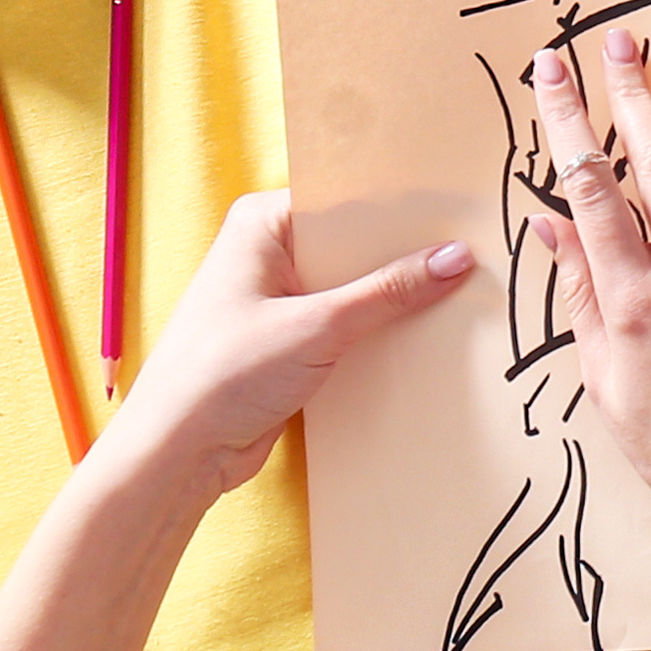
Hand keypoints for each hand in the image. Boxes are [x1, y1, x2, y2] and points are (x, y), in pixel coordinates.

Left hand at [95, 189, 473, 501]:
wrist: (176, 451)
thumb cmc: (222, 374)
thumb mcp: (318, 326)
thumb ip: (390, 291)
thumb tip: (456, 258)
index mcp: (262, 225)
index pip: (346, 199)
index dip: (402, 207)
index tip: (460, 209)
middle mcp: (269, 254)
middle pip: (356, 243)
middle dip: (406, 254)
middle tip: (473, 251)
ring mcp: (280, 299)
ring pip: (356, 287)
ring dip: (395, 299)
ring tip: (461, 293)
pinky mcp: (291, 341)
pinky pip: (349, 324)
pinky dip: (379, 331)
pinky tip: (423, 335)